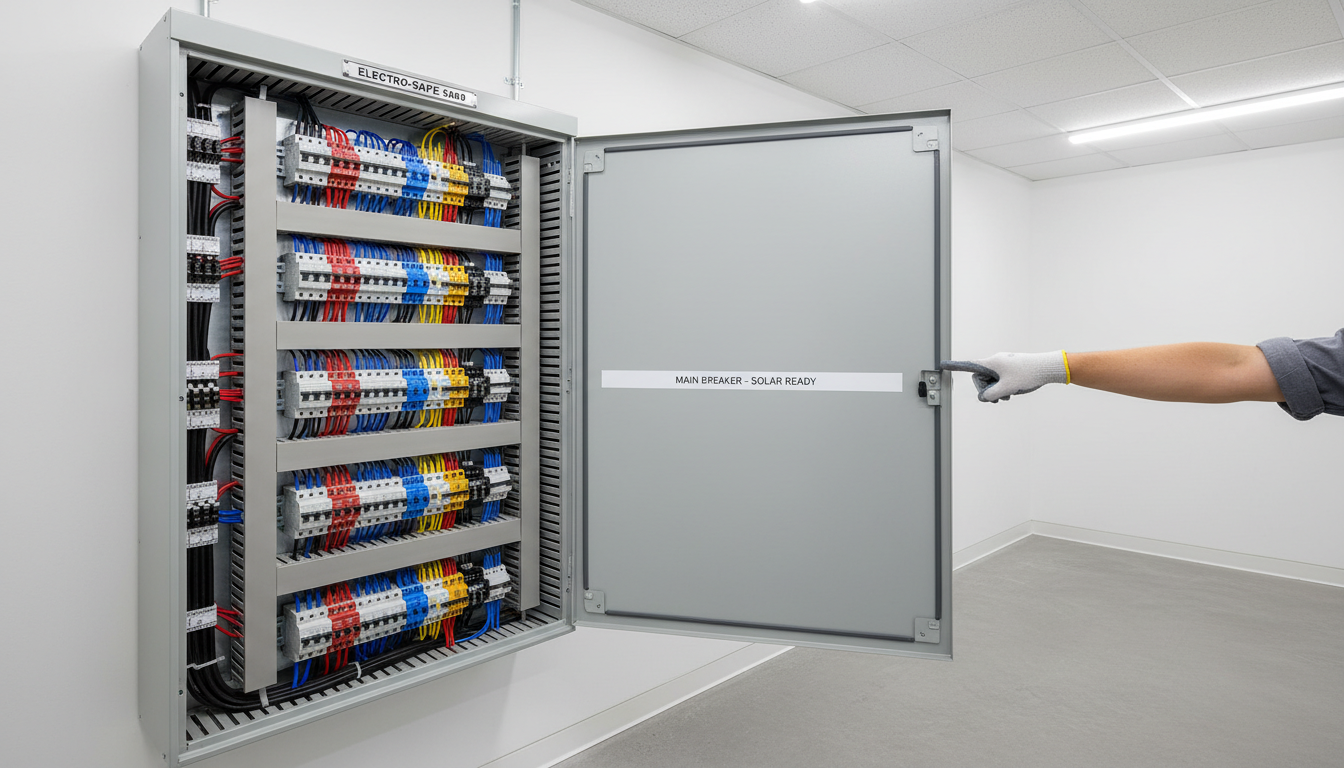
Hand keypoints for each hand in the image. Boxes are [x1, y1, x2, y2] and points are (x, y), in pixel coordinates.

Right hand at [940, 351, 1067, 402]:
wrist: (1047, 368)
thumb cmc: (1028, 374)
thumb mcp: (1007, 388)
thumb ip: (991, 394)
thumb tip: (983, 397)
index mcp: (992, 363)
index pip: (968, 365)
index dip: (954, 367)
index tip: (942, 365)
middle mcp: (995, 362)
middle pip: (980, 378)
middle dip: (987, 389)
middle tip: (999, 397)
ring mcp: (1003, 365)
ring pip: (991, 381)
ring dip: (996, 390)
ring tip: (1009, 394)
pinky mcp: (1010, 369)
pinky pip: (999, 379)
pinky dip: (1003, 387)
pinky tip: (1013, 391)